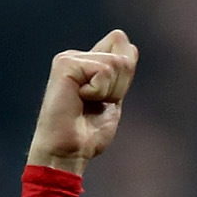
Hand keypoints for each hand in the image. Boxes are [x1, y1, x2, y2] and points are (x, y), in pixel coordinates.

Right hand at [27, 30, 138, 170]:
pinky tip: (80, 100)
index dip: (124, 75)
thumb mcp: (113, 99)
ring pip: (116, 63)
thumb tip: (131, 47)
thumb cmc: (87, 134)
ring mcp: (69, 59)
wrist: (68, 152)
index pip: (122, 45)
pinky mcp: (65, 64)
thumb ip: (121, 74)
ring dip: (109, 91)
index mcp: (87, 63)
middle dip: (120, 85)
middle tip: (97, 104)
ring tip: (88, 103)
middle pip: (123, 54)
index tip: (106, 99)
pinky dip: (99, 92)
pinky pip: (103, 71)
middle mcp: (77, 57)